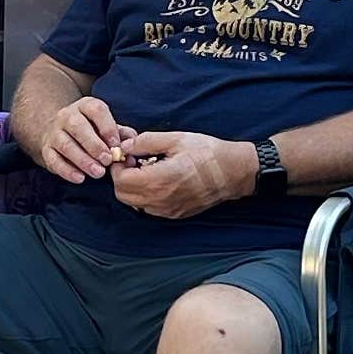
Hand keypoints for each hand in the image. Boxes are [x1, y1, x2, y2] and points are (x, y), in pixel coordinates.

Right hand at [37, 92, 130, 185]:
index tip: (116, 145)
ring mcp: (55, 132)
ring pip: (66, 144)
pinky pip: (54, 160)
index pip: (96, 111)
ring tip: (98, 173)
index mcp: (86, 106)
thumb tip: (132, 143)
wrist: (62, 131)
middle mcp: (68, 116)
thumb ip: (122, 133)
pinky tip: (80, 178)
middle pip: (78, 127)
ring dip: (82, 160)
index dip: (107, 127)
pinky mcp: (47, 149)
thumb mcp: (108, 126)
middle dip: (94, 145)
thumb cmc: (93, 131)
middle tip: (107, 160)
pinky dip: (66, 170)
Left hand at [107, 130, 256, 221]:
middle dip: (122, 177)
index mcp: (159, 180)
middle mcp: (160, 200)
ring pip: (134, 203)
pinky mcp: (174, 214)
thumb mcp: (176, 139)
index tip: (128, 154)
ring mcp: (167, 210)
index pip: (120, 180)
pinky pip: (149, 208)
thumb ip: (146, 141)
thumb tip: (126, 145)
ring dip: (133, 187)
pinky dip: (145, 195)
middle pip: (122, 195)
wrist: (233, 172)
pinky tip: (159, 179)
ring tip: (147, 169)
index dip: (119, 166)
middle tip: (134, 161)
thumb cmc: (208, 153)